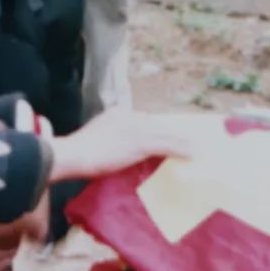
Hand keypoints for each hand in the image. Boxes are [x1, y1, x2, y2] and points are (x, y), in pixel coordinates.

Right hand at [47, 109, 222, 181]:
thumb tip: (111, 155)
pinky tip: (193, 155)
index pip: (143, 121)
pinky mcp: (140, 142)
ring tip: (197, 148)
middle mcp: (127, 116)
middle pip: (156, 125)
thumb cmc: (76, 155)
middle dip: (172, 134)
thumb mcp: (94, 143)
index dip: (156, 131)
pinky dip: (181, 150)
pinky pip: (166, 145)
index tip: (166, 138)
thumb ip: (107, 144)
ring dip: (182, 142)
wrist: (72, 155)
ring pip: (165, 134)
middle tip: (188, 142)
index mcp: (115, 114)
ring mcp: (134, 128)